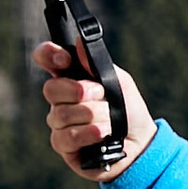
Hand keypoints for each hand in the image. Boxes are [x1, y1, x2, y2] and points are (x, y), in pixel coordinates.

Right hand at [37, 40, 151, 177]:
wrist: (141, 144)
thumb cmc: (129, 110)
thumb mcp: (119, 82)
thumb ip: (98, 64)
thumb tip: (79, 42)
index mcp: (71, 77)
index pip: (46, 59)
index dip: (48, 55)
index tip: (65, 59)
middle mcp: (61, 99)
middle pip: (50, 88)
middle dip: (78, 90)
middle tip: (101, 94)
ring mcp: (59, 123)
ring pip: (61, 114)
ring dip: (92, 115)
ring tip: (110, 120)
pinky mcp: (64, 145)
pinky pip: (67, 136)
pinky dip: (89, 133)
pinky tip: (103, 134)